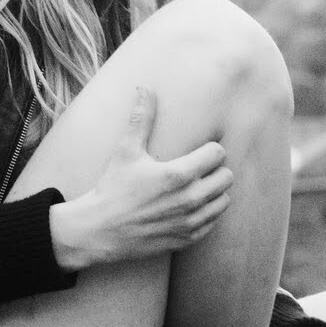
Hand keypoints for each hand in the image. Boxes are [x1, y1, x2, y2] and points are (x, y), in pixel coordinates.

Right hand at [49, 86, 232, 270]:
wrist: (99, 230)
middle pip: (226, 178)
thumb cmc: (112, 188)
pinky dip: (207, 214)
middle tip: (199, 168)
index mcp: (178, 174)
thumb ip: (141, 118)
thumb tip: (145, 87)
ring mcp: (189, 222)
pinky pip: (213, 223)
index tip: (198, 150)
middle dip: (215, 170)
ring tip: (197, 186)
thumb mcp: (126, 151)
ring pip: (224, 202)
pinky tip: (192, 206)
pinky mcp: (186, 239)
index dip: (209, 149)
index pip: (218, 155)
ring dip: (215, 192)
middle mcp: (189, 200)